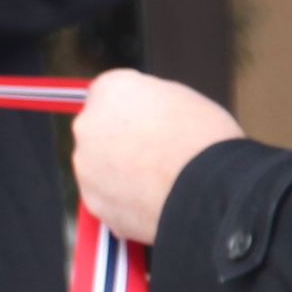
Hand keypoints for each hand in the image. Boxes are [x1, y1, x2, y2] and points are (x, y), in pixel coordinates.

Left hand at [69, 64, 242, 245]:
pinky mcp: (93, 201)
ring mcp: (86, 166)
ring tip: (156, 180)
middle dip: (122, 140)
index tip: (148, 121)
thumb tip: (148, 109)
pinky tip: (150, 199)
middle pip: (100, 130)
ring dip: (119, 170)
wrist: (205, 190)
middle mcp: (88, 125)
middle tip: (155, 152)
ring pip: (99, 166)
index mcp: (110, 90)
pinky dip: (123, 198)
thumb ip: (151, 98)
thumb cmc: (203, 141)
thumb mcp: (183, 96)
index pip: (111, 93)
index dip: (135, 109)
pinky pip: (107, 196)